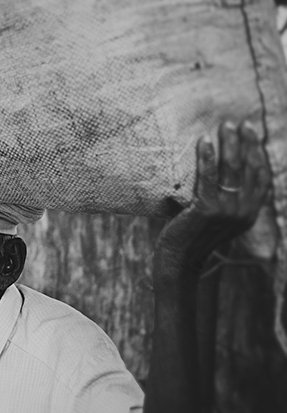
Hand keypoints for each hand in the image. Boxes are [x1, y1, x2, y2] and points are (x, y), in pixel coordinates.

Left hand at [155, 120, 271, 274]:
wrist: (179, 262)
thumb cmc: (191, 238)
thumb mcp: (215, 219)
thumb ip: (220, 200)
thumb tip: (212, 170)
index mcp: (249, 214)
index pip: (261, 177)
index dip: (258, 153)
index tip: (252, 133)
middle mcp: (243, 211)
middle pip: (249, 168)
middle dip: (245, 142)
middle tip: (238, 123)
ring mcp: (227, 210)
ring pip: (231, 168)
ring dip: (228, 143)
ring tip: (224, 126)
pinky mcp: (207, 209)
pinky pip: (208, 177)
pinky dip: (207, 157)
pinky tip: (204, 142)